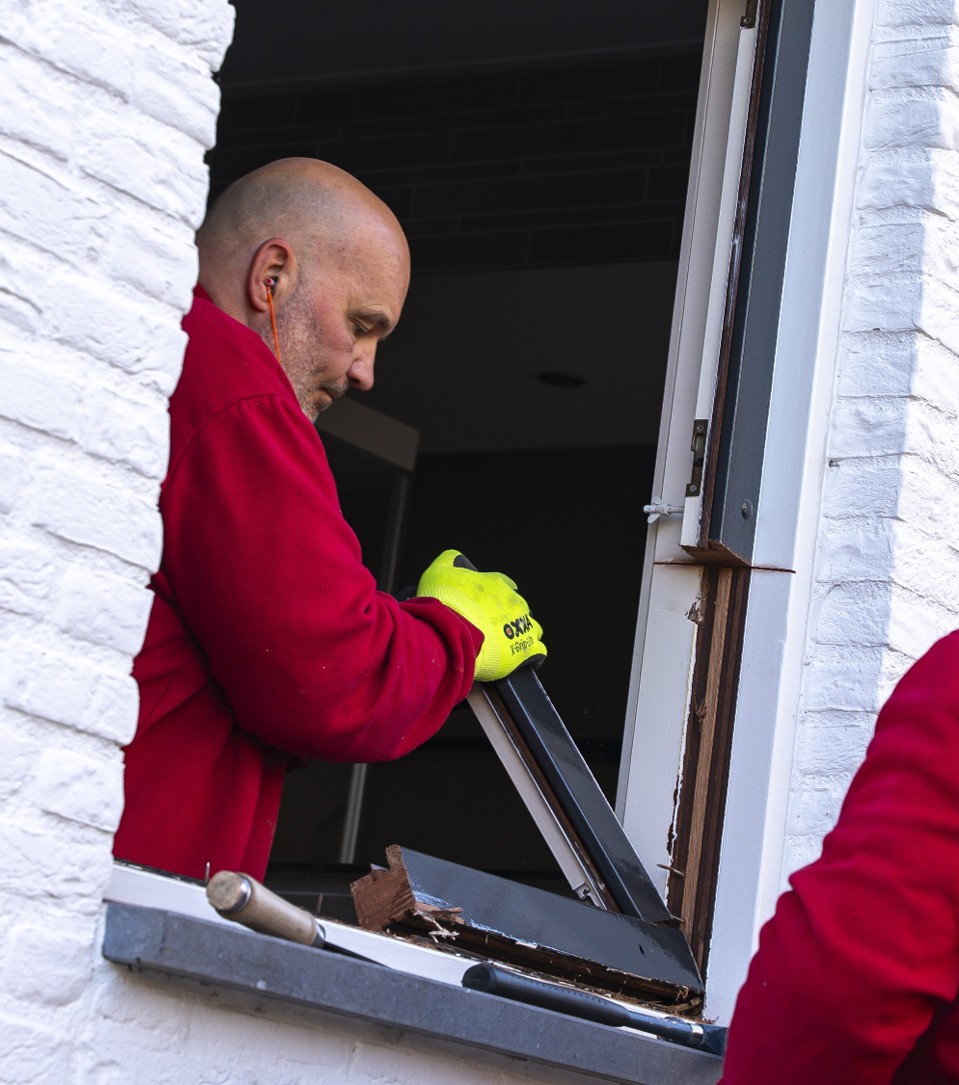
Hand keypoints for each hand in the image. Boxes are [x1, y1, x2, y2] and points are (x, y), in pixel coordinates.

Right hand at [416, 550, 546, 681]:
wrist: (449, 634)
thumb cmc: (444, 604)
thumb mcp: (438, 573)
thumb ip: (449, 561)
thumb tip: (455, 557)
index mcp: (497, 584)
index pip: (505, 584)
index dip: (496, 595)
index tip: (489, 603)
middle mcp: (514, 602)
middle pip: (518, 607)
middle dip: (508, 615)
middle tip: (492, 627)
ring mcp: (522, 625)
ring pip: (532, 628)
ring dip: (521, 633)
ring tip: (507, 644)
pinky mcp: (525, 649)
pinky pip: (538, 651)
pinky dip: (531, 654)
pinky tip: (520, 658)